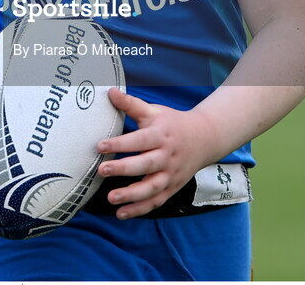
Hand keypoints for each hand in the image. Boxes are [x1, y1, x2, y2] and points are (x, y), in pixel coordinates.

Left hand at [96, 88, 214, 219]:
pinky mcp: (172, 188)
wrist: (204, 138)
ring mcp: (171, 175)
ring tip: (111, 198)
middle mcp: (167, 156)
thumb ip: (131, 104)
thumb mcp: (154, 111)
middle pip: (145, 165)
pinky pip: (156, 201)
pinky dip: (140, 209)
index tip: (100, 145)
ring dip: (132, 195)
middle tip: (102, 170)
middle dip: (123, 169)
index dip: (121, 144)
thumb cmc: (172, 123)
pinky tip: (121, 214)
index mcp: (161, 135)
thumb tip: (110, 91)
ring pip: (152, 188)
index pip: (140, 140)